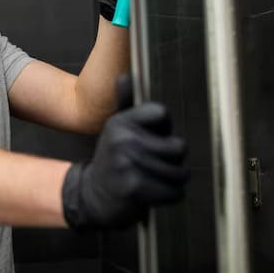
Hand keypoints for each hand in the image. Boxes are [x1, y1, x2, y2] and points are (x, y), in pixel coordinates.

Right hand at [61, 76, 187, 228]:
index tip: (152, 138)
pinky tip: (156, 193)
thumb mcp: (116, 130)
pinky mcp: (136, 188)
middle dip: (175, 160)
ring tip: (157, 179)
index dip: (165, 129)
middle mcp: (123, 139)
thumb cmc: (113, 159)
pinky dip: (171, 196)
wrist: (93, 196)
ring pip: (180, 172)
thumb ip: (126, 103)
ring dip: (175, 180)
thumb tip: (124, 76)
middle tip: (157, 165)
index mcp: (120, 121)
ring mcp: (128, 163)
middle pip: (179, 146)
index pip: (162, 113)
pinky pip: (175, 192)